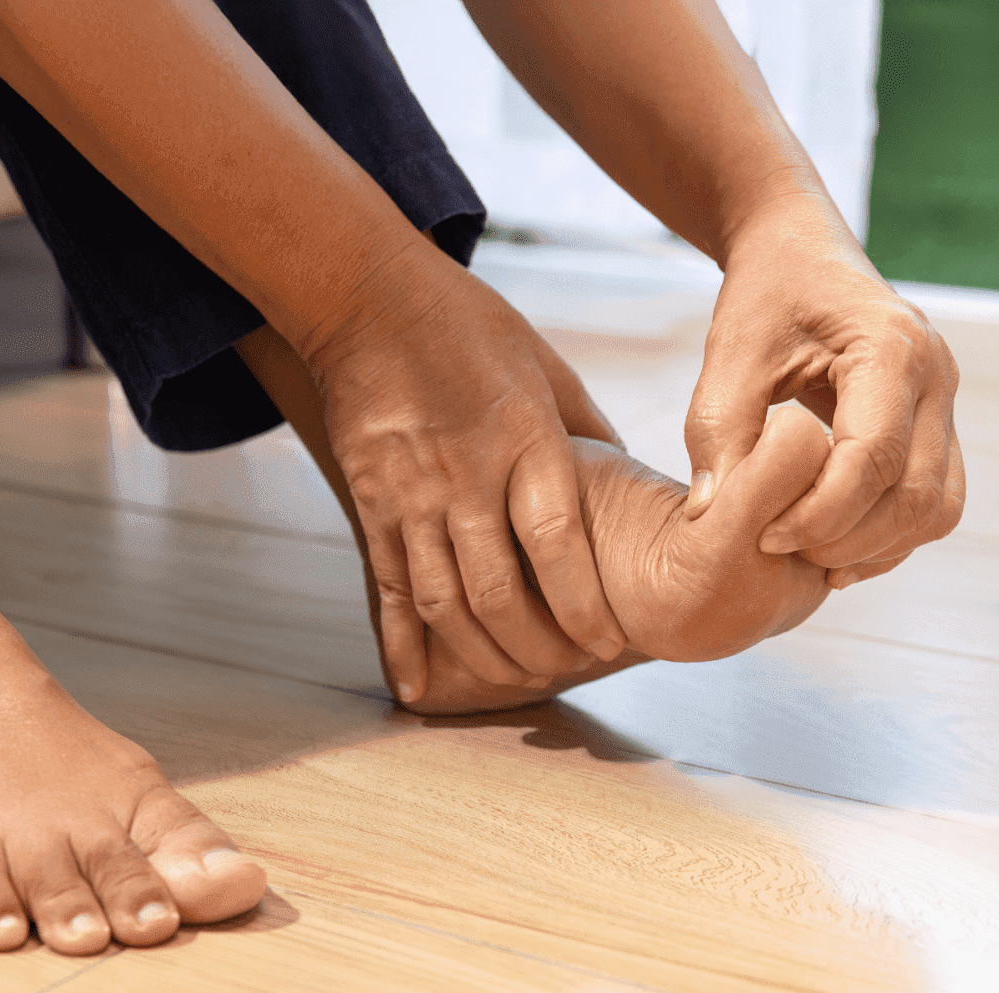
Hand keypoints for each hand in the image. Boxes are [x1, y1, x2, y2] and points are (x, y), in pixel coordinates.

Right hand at [302, 239, 626, 701]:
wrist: (368, 298)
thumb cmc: (471, 327)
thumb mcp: (547, 368)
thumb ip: (586, 434)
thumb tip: (631, 484)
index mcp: (523, 438)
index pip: (556, 542)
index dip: (582, 604)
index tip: (608, 644)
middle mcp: (466, 474)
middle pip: (497, 590)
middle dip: (537, 647)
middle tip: (567, 673)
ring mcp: (411, 494)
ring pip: (444, 601)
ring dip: (481, 655)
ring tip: (516, 681)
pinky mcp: (371, 504)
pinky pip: (387, 588)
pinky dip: (402, 646)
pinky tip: (418, 690)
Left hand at [684, 195, 965, 587]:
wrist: (802, 253)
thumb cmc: (767, 294)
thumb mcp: (731, 351)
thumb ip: (717, 430)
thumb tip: (710, 512)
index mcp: (892, 348)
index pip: (873, 458)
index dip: (821, 513)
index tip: (764, 535)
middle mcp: (937, 377)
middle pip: (917, 496)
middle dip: (849, 540)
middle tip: (780, 549)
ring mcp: (946, 404)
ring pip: (937, 509)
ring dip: (876, 548)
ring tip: (806, 554)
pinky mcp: (938, 427)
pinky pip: (932, 502)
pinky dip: (889, 536)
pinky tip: (832, 544)